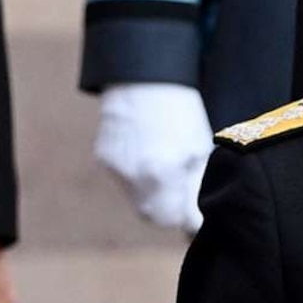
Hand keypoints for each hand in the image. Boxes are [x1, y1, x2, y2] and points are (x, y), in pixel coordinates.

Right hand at [95, 82, 214, 233]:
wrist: (143, 79)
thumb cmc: (180, 111)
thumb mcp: (198, 149)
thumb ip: (197, 189)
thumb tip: (195, 223)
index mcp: (163, 173)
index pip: (174, 221)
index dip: (187, 218)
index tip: (194, 211)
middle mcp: (135, 176)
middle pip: (152, 217)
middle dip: (169, 209)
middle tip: (181, 187)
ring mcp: (115, 169)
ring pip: (136, 200)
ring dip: (152, 193)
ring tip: (163, 163)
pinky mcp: (104, 159)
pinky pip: (123, 181)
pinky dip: (137, 176)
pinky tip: (145, 151)